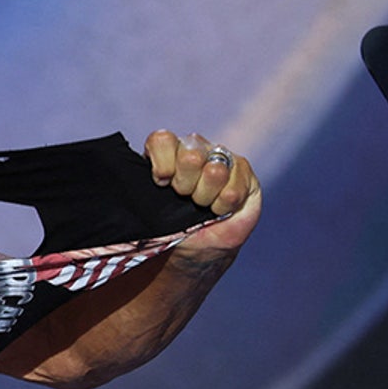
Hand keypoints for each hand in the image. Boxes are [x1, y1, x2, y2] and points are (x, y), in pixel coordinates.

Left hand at [145, 129, 260, 253]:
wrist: (198, 248)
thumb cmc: (172, 228)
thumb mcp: (152, 214)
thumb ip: (145, 195)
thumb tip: (150, 182)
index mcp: (166, 153)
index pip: (162, 140)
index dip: (163, 164)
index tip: (161, 184)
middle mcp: (193, 148)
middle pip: (190, 157)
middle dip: (185, 186)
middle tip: (185, 198)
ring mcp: (219, 156)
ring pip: (215, 171)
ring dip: (205, 197)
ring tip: (202, 204)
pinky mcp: (242, 169)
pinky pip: (233, 190)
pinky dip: (223, 206)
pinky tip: (219, 208)